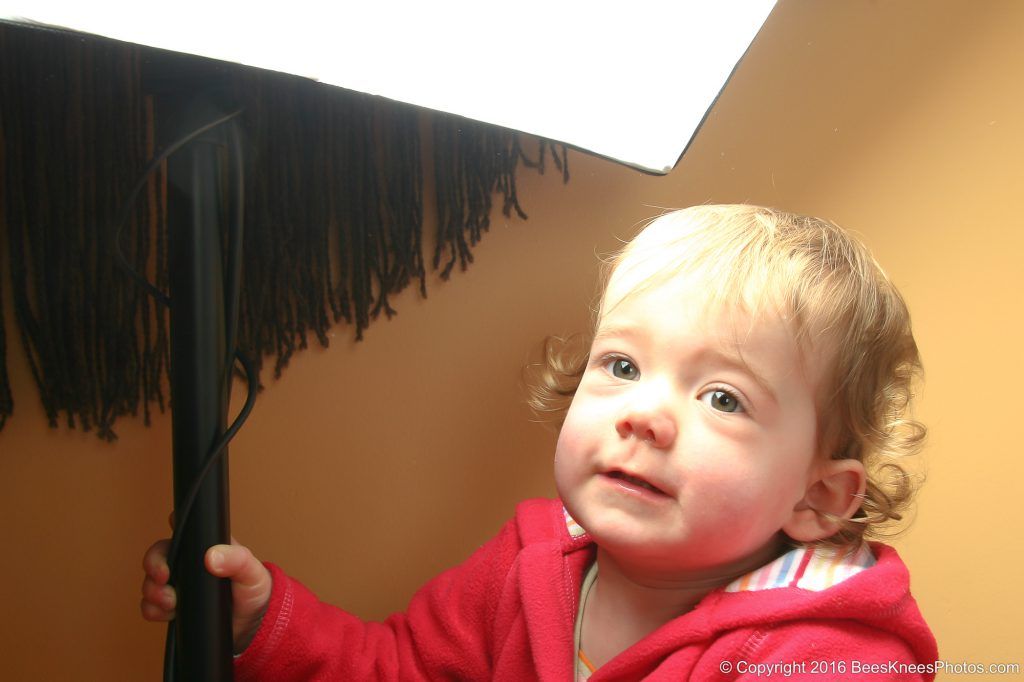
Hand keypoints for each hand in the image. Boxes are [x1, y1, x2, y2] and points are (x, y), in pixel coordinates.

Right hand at [141, 535, 271, 653]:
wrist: (252, 624)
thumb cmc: (254, 590)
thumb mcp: (251, 572)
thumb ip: (237, 560)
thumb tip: (211, 557)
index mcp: (207, 547)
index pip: (184, 531)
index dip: (172, 530)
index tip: (173, 544)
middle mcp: (189, 564)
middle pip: (158, 555)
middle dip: (154, 566)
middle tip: (164, 578)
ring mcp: (179, 586)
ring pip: (150, 582)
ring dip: (153, 591)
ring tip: (171, 602)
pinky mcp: (174, 608)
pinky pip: (150, 607)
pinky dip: (153, 611)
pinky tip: (169, 614)